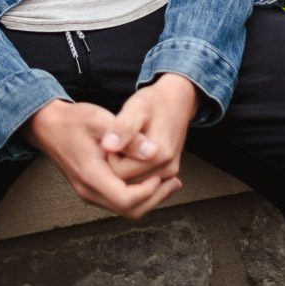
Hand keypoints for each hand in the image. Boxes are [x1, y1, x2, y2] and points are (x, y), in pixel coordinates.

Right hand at [23, 98, 176, 220]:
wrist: (47, 125)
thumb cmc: (73, 120)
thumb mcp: (101, 120)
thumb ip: (127, 136)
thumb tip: (153, 152)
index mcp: (91, 176)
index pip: (127, 200)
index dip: (150, 191)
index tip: (162, 173)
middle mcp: (88, 191)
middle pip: (129, 210)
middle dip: (154, 198)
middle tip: (173, 182)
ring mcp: (88, 193)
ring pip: (124, 209)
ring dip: (148, 198)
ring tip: (167, 181)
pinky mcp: (90, 190)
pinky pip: (118, 201)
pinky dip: (136, 194)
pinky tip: (149, 178)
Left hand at [100, 74, 199, 203]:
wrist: (176, 102)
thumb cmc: (153, 103)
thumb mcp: (136, 107)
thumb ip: (122, 128)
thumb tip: (108, 146)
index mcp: (157, 154)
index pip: (118, 171)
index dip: (111, 155)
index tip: (116, 136)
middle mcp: (166, 168)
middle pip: (126, 180)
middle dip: (118, 162)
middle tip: (122, 139)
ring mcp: (169, 173)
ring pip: (134, 183)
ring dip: (127, 166)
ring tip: (130, 144)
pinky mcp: (169, 173)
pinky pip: (143, 181)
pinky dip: (136, 170)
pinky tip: (136, 152)